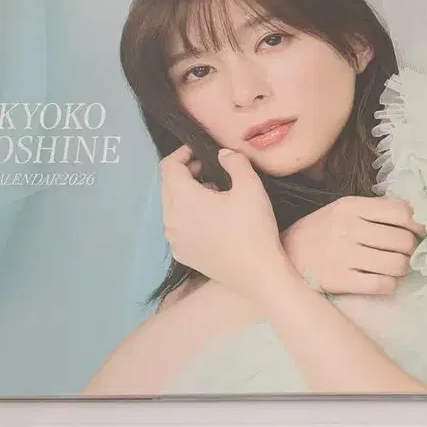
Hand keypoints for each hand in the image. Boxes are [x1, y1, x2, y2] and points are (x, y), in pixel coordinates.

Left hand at [160, 145, 285, 296]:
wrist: (258, 274)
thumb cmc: (253, 228)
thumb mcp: (251, 186)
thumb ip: (235, 161)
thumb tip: (223, 154)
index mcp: (183, 198)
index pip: (168, 166)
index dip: (182, 154)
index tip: (201, 153)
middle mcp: (170, 218)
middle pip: (168, 186)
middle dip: (185, 174)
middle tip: (210, 172)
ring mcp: (174, 240)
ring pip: (171, 208)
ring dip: (186, 196)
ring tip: (213, 197)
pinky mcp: (182, 255)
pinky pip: (177, 227)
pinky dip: (188, 217)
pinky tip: (211, 222)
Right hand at [281, 196, 423, 295]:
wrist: (283, 257)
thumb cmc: (320, 233)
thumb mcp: (341, 211)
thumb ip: (374, 211)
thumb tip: (416, 220)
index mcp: (350, 206)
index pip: (401, 212)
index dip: (418, 224)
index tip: (420, 232)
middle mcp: (347, 228)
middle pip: (402, 240)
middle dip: (411, 249)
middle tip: (405, 253)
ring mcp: (342, 255)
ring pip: (396, 264)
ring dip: (402, 268)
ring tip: (394, 267)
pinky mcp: (339, 280)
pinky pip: (382, 285)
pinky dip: (389, 284)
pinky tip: (383, 281)